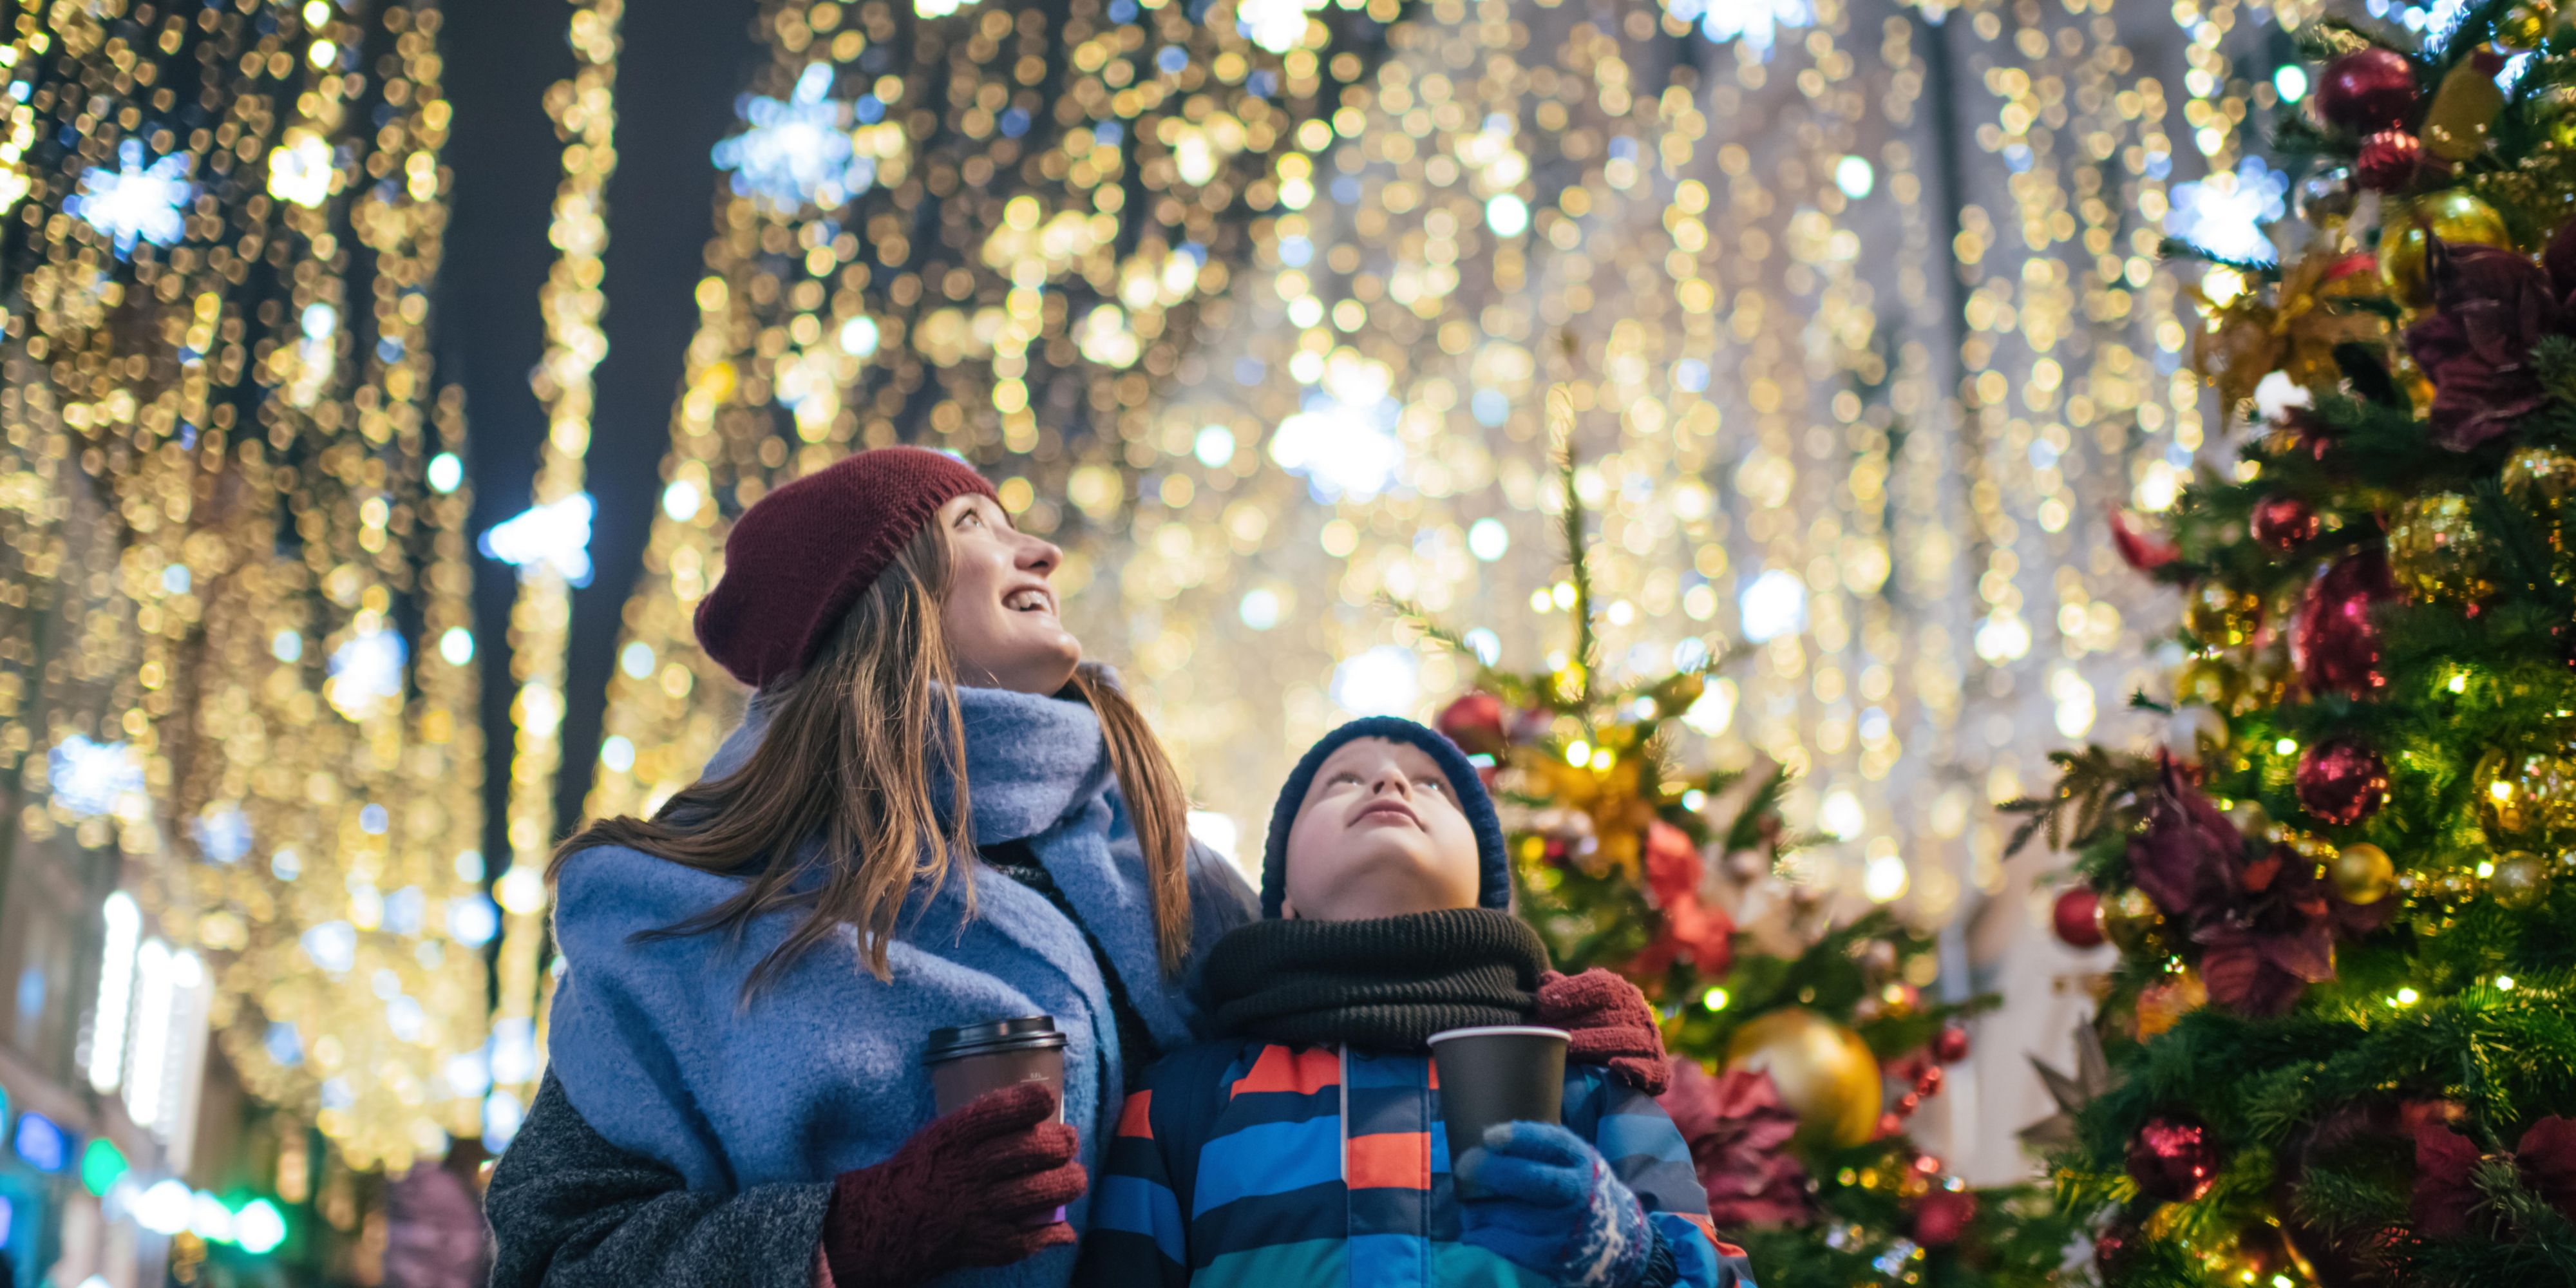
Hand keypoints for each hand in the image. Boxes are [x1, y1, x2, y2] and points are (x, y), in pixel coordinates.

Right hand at [822, 1082, 1087, 1286]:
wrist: (885, 1222)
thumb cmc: (922, 1170)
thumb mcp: (942, 1133)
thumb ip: (983, 1122)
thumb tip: (1037, 1108)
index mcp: (954, 1137)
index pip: (998, 1111)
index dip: (1030, 1102)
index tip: (1046, 1100)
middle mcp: (967, 1170)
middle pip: (1029, 1150)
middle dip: (1060, 1143)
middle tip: (1068, 1141)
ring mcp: (977, 1208)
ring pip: (1037, 1192)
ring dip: (1067, 1183)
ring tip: (1074, 1178)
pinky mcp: (982, 1243)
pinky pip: (1027, 1239)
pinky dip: (1052, 1234)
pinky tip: (1064, 1229)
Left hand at [1456, 1121, 1654, 1287]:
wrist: (1619, 1240)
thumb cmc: (1581, 1190)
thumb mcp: (1577, 1161)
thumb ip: (1544, 1149)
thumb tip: (1486, 1140)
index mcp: (1581, 1161)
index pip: (1552, 1143)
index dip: (1519, 1138)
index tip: (1488, 1136)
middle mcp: (1578, 1192)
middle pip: (1532, 1180)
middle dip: (1492, 1171)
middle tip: (1464, 1165)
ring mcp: (1566, 1226)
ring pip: (1514, 1215)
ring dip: (1480, 1208)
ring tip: (1465, 1202)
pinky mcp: (1554, 1254)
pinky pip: (1511, 1244)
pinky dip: (1486, 1236)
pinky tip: (1473, 1229)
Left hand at [1535, 968, 1670, 1094]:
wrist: (1628, 1064)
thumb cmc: (1592, 1029)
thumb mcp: (1579, 1006)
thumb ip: (1564, 993)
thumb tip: (1547, 979)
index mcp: (1622, 993)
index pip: (1601, 985)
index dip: (1571, 992)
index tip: (1542, 1005)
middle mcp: (1639, 1013)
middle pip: (1609, 1015)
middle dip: (1574, 1024)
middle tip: (1544, 1034)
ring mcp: (1651, 1042)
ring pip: (1626, 1040)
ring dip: (1595, 1044)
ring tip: (1565, 1051)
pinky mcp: (1659, 1071)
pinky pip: (1650, 1069)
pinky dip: (1634, 1067)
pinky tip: (1614, 1066)